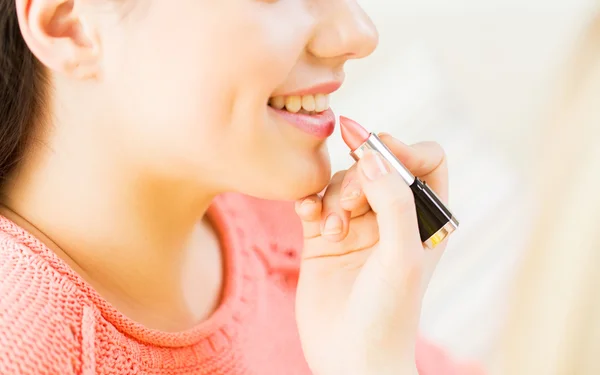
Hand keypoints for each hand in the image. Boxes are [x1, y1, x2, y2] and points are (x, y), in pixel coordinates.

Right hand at [294, 134, 448, 374]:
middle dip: (360, 180)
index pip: (425, 161)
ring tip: (333, 233)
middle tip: (352, 210)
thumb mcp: (402, 255)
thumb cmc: (389, 314)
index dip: (402, 149)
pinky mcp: (323, 238)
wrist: (349, 357)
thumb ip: (394, 200)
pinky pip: (315, 200)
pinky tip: (308, 216)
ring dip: (334, 199)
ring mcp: (356, 227)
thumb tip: (371, 154)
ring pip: (342, 182)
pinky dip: (309, 201)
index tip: (374, 150)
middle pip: (376, 167)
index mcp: (425, 220)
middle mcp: (392, 219)